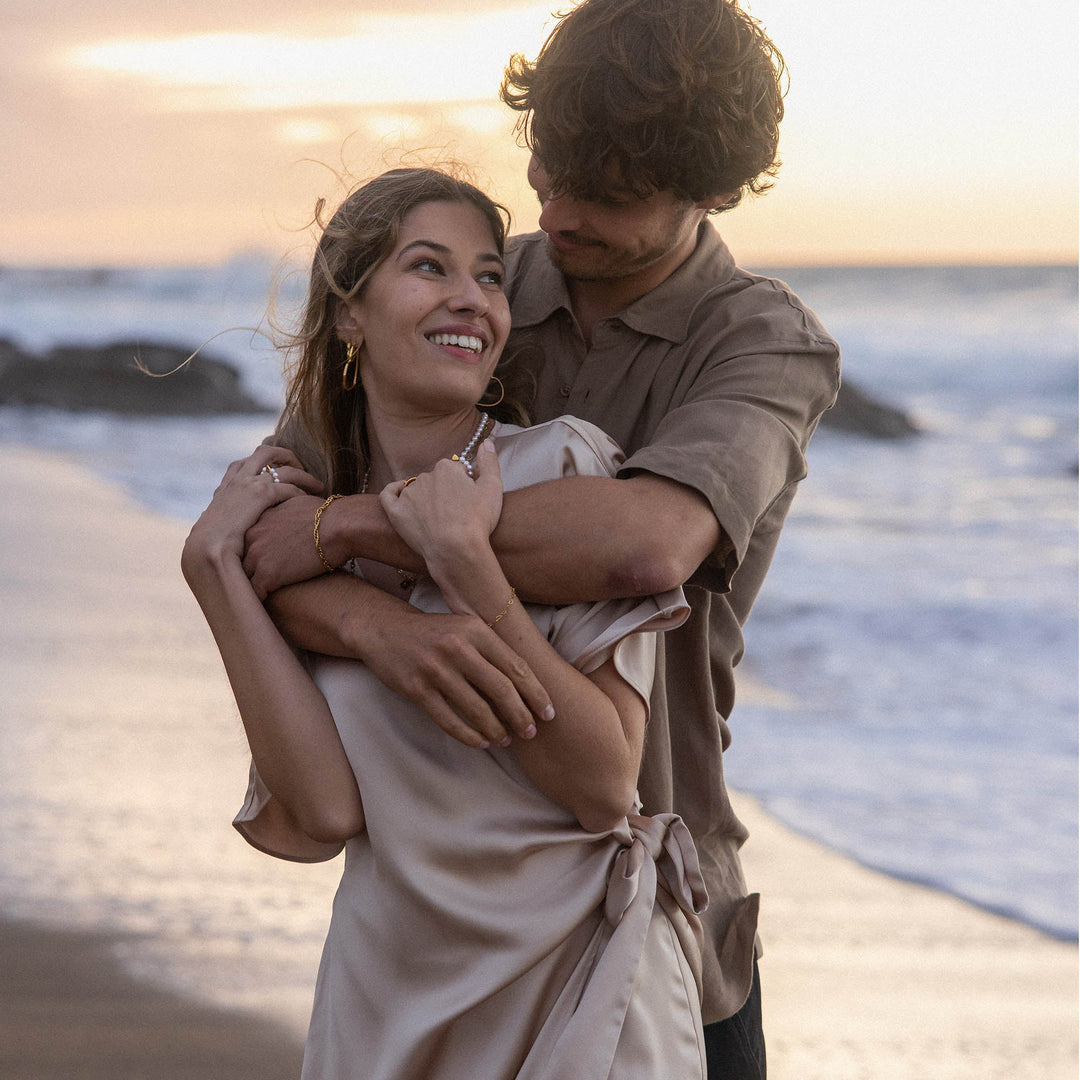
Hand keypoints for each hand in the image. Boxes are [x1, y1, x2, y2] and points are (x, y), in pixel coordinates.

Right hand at [184, 445, 321, 567]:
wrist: (205, 552)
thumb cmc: (210, 550)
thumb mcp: (216, 533)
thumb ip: (226, 528)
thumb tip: (229, 534)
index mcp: (225, 489)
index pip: (240, 465)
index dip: (259, 464)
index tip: (274, 471)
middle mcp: (237, 481)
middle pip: (263, 452)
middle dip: (284, 455)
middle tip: (299, 467)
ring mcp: (248, 484)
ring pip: (283, 468)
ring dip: (303, 474)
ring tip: (318, 485)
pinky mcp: (261, 494)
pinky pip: (289, 487)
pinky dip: (302, 492)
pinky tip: (310, 500)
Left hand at [242, 489, 334, 599]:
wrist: (339, 526)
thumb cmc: (328, 515)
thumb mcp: (297, 504)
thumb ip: (284, 512)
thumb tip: (290, 516)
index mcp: (257, 521)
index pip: (244, 544)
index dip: (251, 556)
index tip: (258, 566)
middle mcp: (251, 537)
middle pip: (239, 562)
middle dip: (245, 574)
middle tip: (249, 589)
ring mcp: (256, 555)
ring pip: (243, 579)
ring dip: (249, 590)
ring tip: (254, 604)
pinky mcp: (267, 574)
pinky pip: (254, 594)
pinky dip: (257, 602)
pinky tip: (264, 610)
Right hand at [353, 601, 552, 748]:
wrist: (386, 630)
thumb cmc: (436, 633)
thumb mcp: (467, 628)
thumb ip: (494, 650)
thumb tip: (529, 686)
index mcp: (476, 630)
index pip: (516, 666)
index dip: (536, 694)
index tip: (549, 714)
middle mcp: (458, 648)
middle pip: (501, 689)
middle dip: (521, 716)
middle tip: (531, 733)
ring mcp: (436, 669)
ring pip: (476, 709)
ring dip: (496, 729)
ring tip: (506, 740)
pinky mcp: (416, 688)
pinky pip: (449, 720)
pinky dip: (469, 736)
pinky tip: (481, 743)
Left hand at [379, 439, 502, 567]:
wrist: (456, 550)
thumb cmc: (477, 520)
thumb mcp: (493, 488)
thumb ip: (489, 462)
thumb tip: (487, 442)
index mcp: (447, 468)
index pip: (456, 471)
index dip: (464, 485)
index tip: (469, 500)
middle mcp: (425, 476)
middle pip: (436, 480)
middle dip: (445, 492)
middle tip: (456, 513)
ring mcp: (409, 495)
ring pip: (416, 490)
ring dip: (425, 498)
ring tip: (437, 519)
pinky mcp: (396, 512)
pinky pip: (388, 496)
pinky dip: (393, 492)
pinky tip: (399, 494)